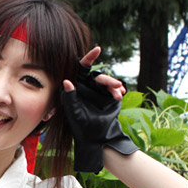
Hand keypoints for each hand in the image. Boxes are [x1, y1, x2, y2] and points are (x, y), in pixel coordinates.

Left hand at [61, 47, 137, 172]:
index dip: (89, 57)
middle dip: (108, 79)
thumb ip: (70, 97)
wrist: (95, 137)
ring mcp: (99, 91)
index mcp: (77, 87)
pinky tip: (120, 95)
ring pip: (107, 82)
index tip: (97, 49)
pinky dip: (117, 91)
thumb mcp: (74, 112)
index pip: (81, 68)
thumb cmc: (80, 126)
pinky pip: (114, 90)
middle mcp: (88, 86)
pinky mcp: (108, 96)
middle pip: (98, 76)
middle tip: (116, 85)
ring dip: (114, 86)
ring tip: (118, 94)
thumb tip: (66, 81)